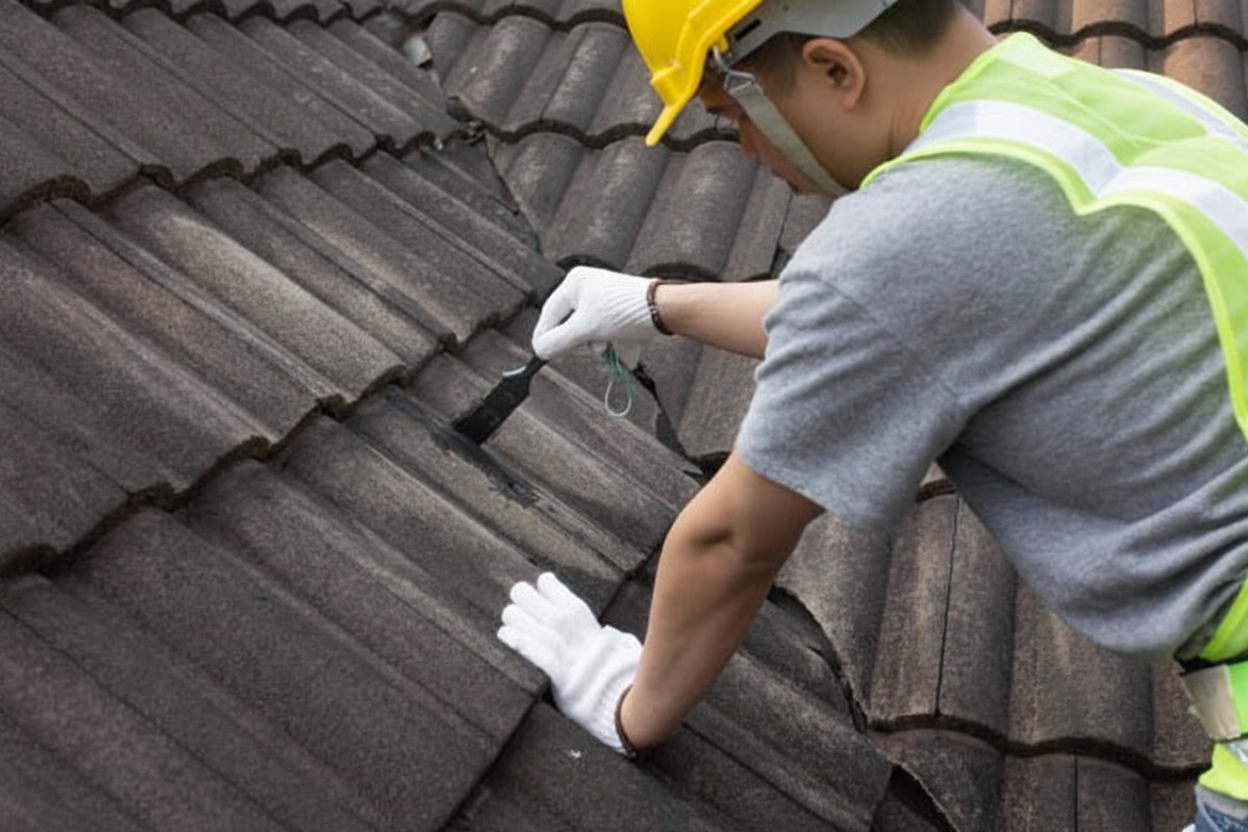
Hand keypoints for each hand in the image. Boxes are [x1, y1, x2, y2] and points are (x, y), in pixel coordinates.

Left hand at [498, 573, 639, 753]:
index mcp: (597, 634)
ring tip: (507, 612)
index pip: (573, 604)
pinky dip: (521, 641)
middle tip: (517, 591)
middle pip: (553, 612)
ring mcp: (573, 658)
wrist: (632, 709)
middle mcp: (583, 641)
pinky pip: (538, 655)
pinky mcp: (562, 677)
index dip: (556, 590)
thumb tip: (609, 634)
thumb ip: (616, 641)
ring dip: (521, 618)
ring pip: (542, 629)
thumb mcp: (625, 655)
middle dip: (533, 598)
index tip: (542, 581)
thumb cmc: (626, 683)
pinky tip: (504, 633)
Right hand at [532, 267, 659, 359]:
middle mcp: (590, 287)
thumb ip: (558, 341)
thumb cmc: (622, 312)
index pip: (550, 313)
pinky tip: (628, 357)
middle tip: (590, 350)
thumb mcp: (585, 329)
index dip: (545, 336)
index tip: (542, 354)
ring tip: (611, 349)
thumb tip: (539, 349)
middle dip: (582, 343)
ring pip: (594, 332)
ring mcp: (609, 300)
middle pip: (573, 325)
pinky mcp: (626, 312)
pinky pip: (614, 334)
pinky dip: (619, 347)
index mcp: (575, 283)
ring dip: (601, 347)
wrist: (667, 310)